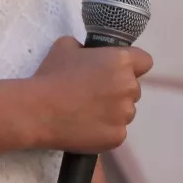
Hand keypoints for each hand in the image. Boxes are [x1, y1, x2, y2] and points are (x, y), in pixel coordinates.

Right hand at [28, 36, 151, 152]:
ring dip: (112, 111)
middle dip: (117, 91)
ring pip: (125, 111)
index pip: (144, 62)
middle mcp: (129, 86)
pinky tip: (85, 127)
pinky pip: (116, 131)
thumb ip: (87, 48)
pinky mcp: (117, 136)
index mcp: (122, 62)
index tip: (116, 72)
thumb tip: (89, 53)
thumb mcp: (66, 46)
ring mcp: (125, 114)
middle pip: (133, 88)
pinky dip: (104, 130)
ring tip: (85, 112)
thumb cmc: (51, 76)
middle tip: (92, 95)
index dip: (132, 66)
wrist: (37, 111)